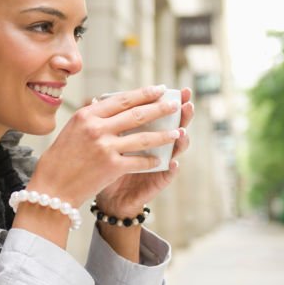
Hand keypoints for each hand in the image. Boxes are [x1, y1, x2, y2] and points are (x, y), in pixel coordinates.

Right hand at [26, 85, 185, 209]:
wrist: (52, 188)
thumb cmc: (59, 159)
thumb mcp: (71, 130)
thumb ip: (90, 117)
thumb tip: (104, 102)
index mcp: (86, 115)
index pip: (121, 99)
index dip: (144, 93)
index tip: (159, 89)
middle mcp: (96, 128)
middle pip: (136, 114)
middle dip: (160, 108)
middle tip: (175, 104)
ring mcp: (105, 147)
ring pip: (143, 138)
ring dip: (164, 135)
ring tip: (178, 131)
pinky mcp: (112, 167)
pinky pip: (139, 161)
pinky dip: (152, 161)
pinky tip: (161, 160)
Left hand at [95, 88, 193, 217]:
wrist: (107, 196)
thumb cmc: (106, 165)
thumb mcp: (105, 141)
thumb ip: (108, 122)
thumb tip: (96, 98)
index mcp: (145, 132)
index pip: (158, 113)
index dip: (165, 101)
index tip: (172, 88)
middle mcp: (156, 146)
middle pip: (173, 126)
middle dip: (182, 114)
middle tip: (187, 103)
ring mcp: (160, 163)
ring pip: (176, 149)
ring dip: (181, 140)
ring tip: (182, 131)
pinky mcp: (157, 181)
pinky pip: (167, 174)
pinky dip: (171, 168)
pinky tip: (173, 162)